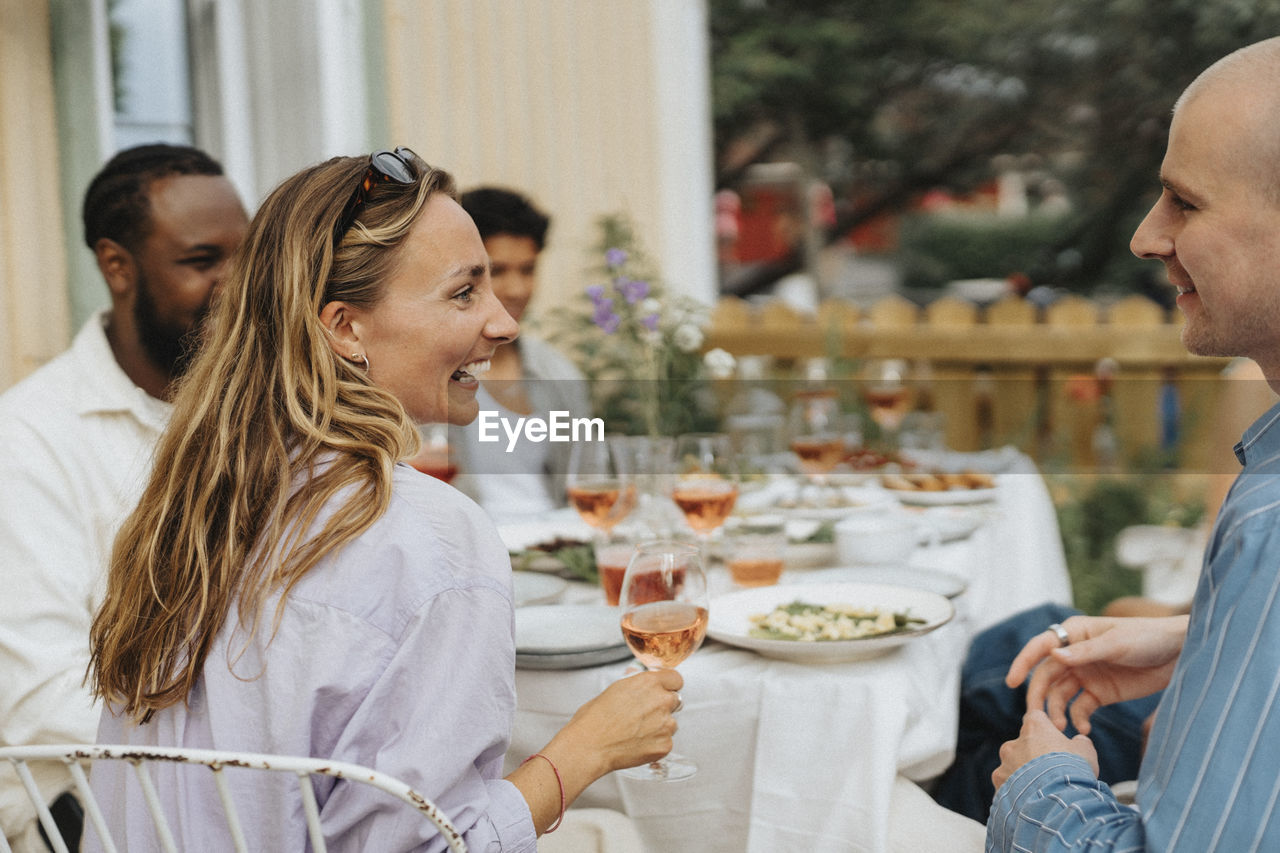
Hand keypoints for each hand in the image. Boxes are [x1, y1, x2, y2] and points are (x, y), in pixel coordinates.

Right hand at [553, 669, 683, 775]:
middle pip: (676, 699)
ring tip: (637, 732)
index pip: (675, 678)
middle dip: (664, 706)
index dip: (668, 685)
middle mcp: (661, 701)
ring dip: (660, 726)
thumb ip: (637, 687)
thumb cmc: (594, 719)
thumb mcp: (615, 689)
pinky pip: (666, 742)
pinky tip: (637, 744)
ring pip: (671, 723)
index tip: (663, 690)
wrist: (590, 746)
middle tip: (646, 714)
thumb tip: (642, 689)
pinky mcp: (665, 745)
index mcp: (649, 683)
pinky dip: (655, 744)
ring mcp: (665, 724)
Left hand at [993, 709, 1098, 790]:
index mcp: (1034, 728)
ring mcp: (1004, 763)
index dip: (1045, 728)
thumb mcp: (1085, 752)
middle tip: (1050, 771)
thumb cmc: (1073, 771)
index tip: (1054, 740)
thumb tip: (1079, 741)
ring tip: (1041, 790)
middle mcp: (1013, 742)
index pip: (1035, 718)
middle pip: (1022, 744)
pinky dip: (1015, 791)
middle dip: (1033, 755)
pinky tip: (1030, 801)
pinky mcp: (999, 782)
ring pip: (1012, 765)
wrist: (1058, 800)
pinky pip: (1006, 785)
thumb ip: (1079, 742)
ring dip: (1023, 774)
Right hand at [1006, 614, 1186, 733]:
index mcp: (1074, 633)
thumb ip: (1085, 652)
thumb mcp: (1116, 643)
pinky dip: (1078, 719)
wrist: (1181, 653)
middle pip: (1046, 676)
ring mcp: (1086, 674)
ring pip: (1059, 695)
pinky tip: (1083, 729)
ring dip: (1056, 711)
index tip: (1011, 682)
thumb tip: (1052, 657)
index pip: (1040, 647)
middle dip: (1038, 696)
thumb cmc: (1147, 637)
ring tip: (1062, 729)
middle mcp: (1074, 654)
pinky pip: (1080, 708)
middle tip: (1036, 719)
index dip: (1023, 663)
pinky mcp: (1100, 693)